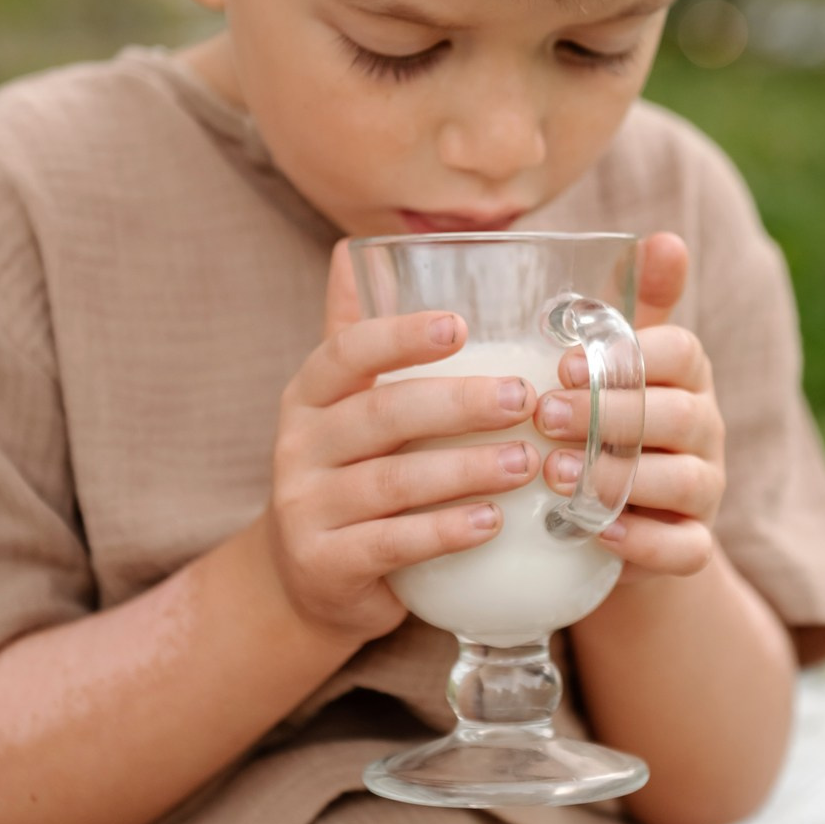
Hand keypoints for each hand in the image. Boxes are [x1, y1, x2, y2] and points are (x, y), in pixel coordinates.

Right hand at [266, 240, 538, 642]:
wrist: (304, 578)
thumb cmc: (346, 472)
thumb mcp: (342, 403)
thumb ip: (355, 332)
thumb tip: (356, 245)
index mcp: (309, 395)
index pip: (347, 352)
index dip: (400, 336)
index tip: (459, 326)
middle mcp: (298, 446)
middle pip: (382, 415)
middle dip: (458, 404)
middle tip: (524, 398)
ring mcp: (307, 508)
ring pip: (393, 482)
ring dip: (466, 470)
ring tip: (526, 461)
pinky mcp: (326, 564)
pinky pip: (393, 544)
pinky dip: (446, 532)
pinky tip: (494, 522)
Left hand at [536, 233, 724, 585]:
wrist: (615, 520)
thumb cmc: (606, 420)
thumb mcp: (616, 363)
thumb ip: (630, 308)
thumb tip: (664, 237)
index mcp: (687, 374)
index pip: (682, 351)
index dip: (628, 357)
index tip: (563, 365)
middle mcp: (706, 428)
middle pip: (679, 415)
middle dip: (611, 414)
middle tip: (543, 415)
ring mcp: (706, 490)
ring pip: (686, 481)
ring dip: (621, 477)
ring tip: (555, 474)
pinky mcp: (694, 545)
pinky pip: (685, 549)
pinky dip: (646, 542)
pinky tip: (599, 532)